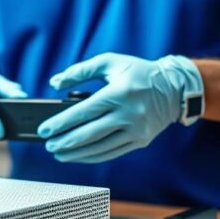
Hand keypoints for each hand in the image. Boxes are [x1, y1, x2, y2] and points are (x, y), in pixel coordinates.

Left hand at [37, 54, 200, 162]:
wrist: (175, 88)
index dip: (61, 123)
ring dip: (76, 153)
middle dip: (65, 142)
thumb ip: (80, 71)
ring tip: (59, 154)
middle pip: (89, 133)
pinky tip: (79, 156)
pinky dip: (93, 156)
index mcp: (119, 92)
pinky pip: (112, 152)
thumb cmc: (138, 72)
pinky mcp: (141, 140)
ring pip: (100, 147)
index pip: (84, 112)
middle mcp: (129, 113)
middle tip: (48, 145)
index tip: (44, 130)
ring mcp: (136, 129)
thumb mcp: (110, 62)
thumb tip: (54, 83)